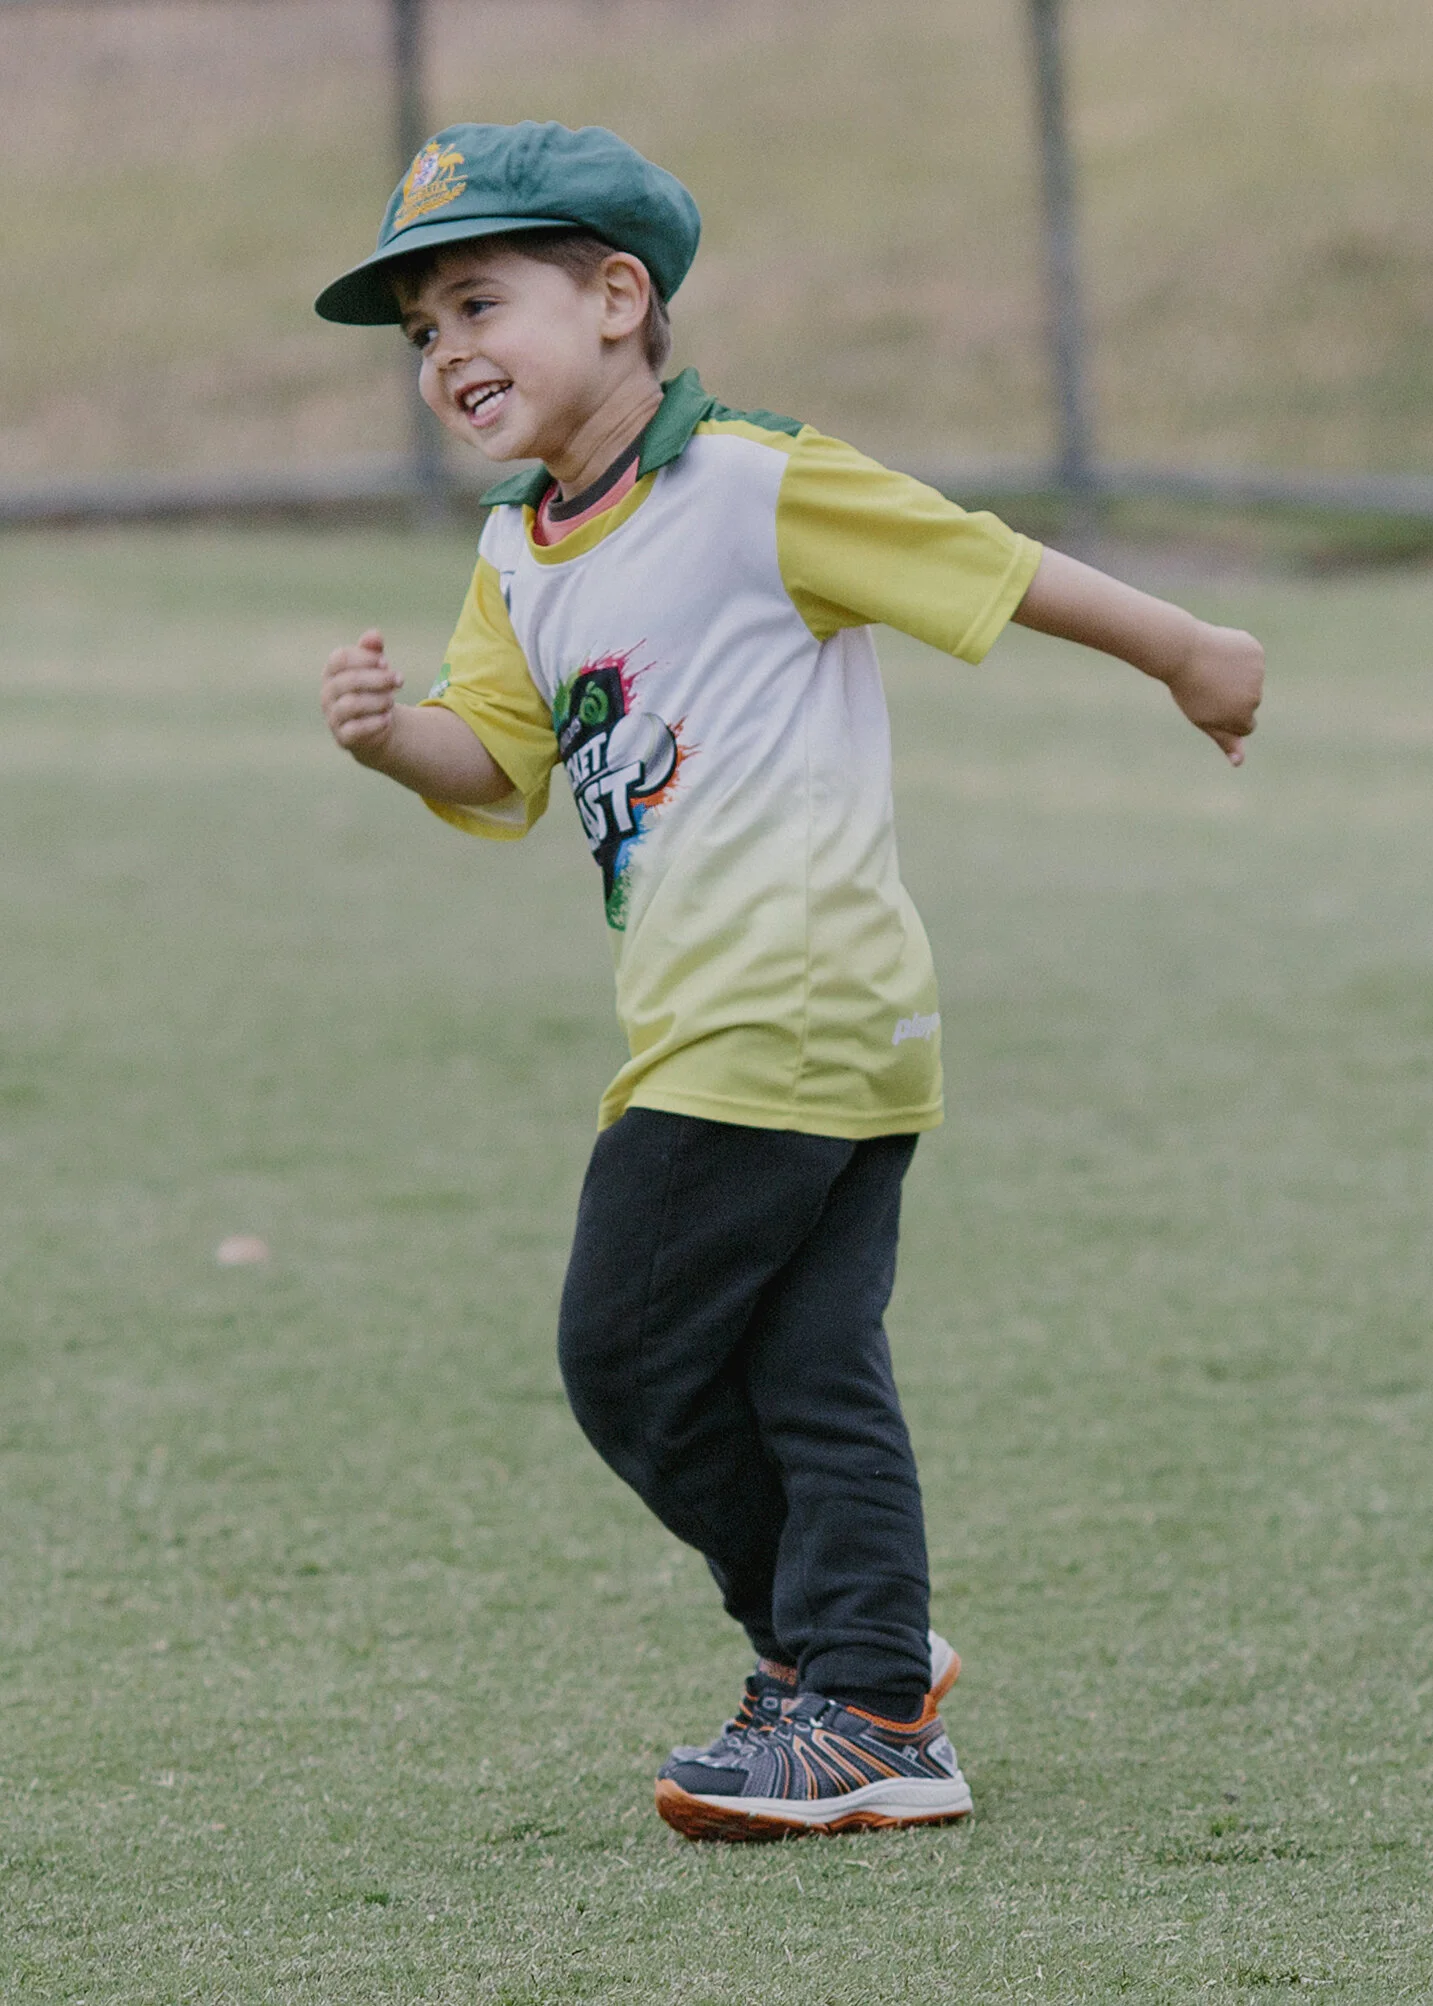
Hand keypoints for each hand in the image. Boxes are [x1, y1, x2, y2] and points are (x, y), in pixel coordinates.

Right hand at [321, 628, 403, 754]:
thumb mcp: (375, 668)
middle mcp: (327, 694)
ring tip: (392, 701)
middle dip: (378, 679)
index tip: (385, 662)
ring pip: (351, 705)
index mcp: (332, 672)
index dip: (364, 658)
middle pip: (348, 681)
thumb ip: (373, 650)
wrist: (375, 727)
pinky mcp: (342, 737)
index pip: (340, 659)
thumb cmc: (373, 690)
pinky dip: (374, 723)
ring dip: (377, 700)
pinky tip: (388, 718)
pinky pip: (355, 730)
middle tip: (399, 680)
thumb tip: (374, 634)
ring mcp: (332, 716)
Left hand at [1164, 623, 1264, 765]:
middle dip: (1234, 696)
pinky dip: (1239, 656)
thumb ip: (1225, 741)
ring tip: (1213, 668)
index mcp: (1242, 718)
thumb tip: (1239, 762)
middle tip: (1208, 685)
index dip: (1227, 718)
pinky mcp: (1256, 651)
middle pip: (1250, 703)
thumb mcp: (1204, 720)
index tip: (1211, 707)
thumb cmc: (1188, 690)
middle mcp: (1255, 698)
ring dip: (1237, 674)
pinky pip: (1251, 658)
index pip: (1246, 727)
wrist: (1182, 652)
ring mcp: (1258, 673)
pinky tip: (1221, 653)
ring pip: (1252, 679)